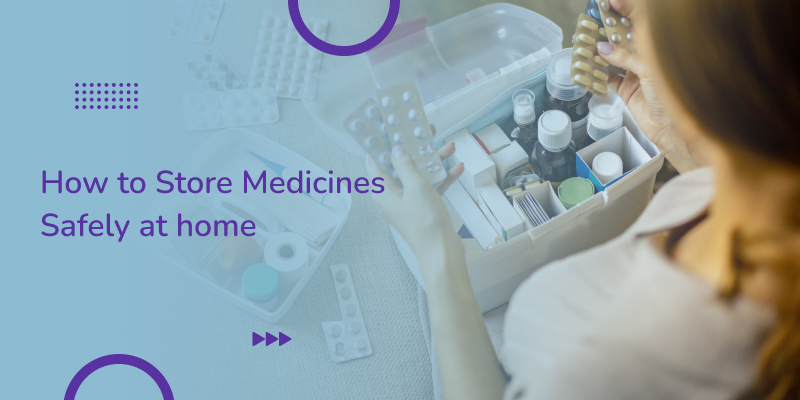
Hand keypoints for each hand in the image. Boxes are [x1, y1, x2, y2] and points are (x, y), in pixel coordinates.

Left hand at [367, 141, 464, 260]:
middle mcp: (392, 195)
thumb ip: (405, 165)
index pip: (376, 161)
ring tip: (449, 146)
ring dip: (432, 161)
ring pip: (417, 174)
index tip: (390, 127)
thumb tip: (396, 150)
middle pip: (399, 165)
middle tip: (425, 130)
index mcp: (382, 191)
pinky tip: (457, 168)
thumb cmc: (425, 223)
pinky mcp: (423, 207)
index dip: (382, 143)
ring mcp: (408, 202)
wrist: (442, 252)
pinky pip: (430, 187)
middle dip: (414, 148)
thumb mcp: (415, 187)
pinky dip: (442, 178)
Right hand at [597, 0, 669, 145]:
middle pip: (622, 39)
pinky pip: (607, 79)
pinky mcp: (626, 90)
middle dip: (607, 31)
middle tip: (591, 24)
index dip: (625, 9)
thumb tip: (604, 49)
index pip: (639, 21)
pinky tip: (589, 69)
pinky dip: (597, 75)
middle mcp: (645, 58)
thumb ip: (626, 58)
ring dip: (599, 53)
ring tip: (585, 45)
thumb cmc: (674, 96)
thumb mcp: (650, 70)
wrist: (674, 128)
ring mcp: (634, 73)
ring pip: (612, 58)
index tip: (609, 1)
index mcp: (656, 47)